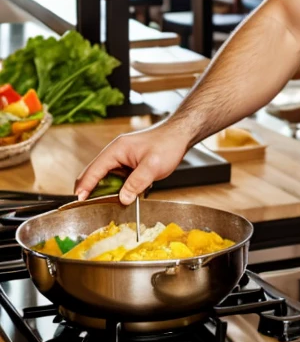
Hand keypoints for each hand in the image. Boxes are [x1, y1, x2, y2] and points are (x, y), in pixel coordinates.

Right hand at [74, 123, 188, 204]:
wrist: (180, 135)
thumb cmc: (167, 144)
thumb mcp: (152, 166)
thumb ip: (136, 183)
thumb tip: (122, 199)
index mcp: (116, 150)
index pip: (94, 170)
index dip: (85, 186)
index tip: (78, 200)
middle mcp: (115, 152)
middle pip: (95, 173)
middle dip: (89, 189)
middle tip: (85, 207)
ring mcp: (122, 157)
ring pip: (105, 176)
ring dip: (103, 189)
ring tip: (100, 205)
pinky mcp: (129, 163)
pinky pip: (116, 177)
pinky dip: (114, 187)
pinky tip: (118, 197)